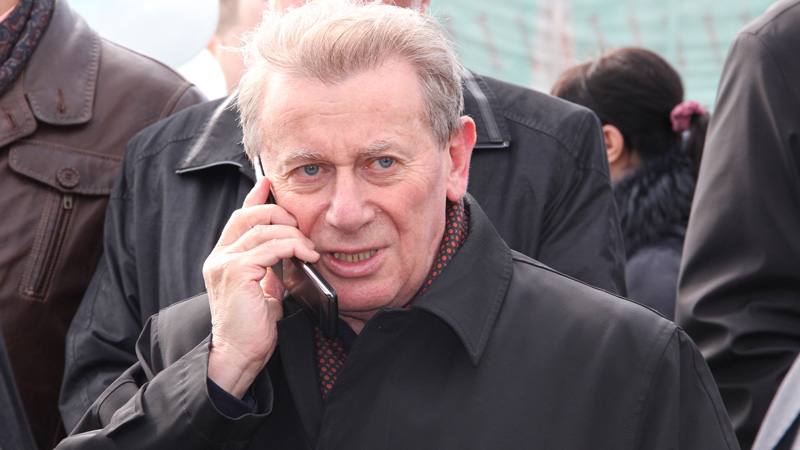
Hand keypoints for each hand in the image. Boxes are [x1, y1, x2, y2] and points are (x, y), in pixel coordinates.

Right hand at [203, 178, 318, 397]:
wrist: (238, 356)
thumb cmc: (252, 328)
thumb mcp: (264, 290)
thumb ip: (270, 268)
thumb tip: (291, 253)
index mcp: (223, 258)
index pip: (239, 217)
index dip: (255, 197)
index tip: (268, 183)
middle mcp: (219, 257)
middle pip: (249, 215)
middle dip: (280, 214)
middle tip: (302, 228)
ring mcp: (225, 263)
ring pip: (263, 229)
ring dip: (293, 235)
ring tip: (310, 250)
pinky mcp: (236, 273)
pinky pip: (270, 247)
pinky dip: (292, 247)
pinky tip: (306, 256)